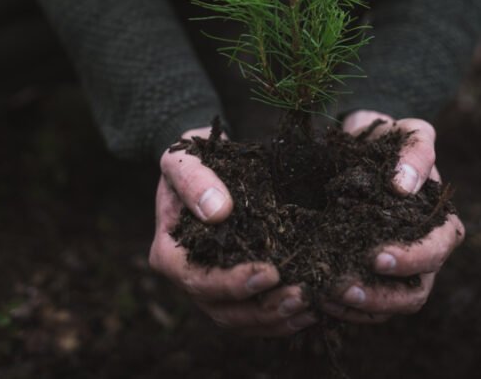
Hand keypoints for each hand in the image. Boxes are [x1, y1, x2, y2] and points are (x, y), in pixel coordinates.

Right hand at [148, 126, 316, 335]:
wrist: (202, 166)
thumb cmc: (190, 161)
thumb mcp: (183, 159)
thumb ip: (193, 180)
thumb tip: (217, 211)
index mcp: (169, 253)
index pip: (198, 280)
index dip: (233, 283)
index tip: (270, 272)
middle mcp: (187, 278)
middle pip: (222, 310)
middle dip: (263, 309)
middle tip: (301, 295)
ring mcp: (210, 289)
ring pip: (241, 320)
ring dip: (276, 318)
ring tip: (311, 305)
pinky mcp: (233, 289)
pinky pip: (255, 316)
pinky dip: (281, 318)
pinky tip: (310, 309)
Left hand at [320, 111, 465, 322]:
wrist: (361, 145)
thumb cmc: (391, 140)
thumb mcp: (409, 133)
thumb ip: (415, 152)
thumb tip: (404, 186)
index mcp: (439, 223)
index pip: (436, 250)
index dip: (411, 259)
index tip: (378, 256)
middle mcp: (423, 254)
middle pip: (415, 293)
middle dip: (381, 295)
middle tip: (344, 287)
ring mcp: (397, 271)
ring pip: (389, 306)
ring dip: (358, 306)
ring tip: (325, 295)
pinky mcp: (370, 277)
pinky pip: (364, 305)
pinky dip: (342, 306)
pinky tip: (317, 295)